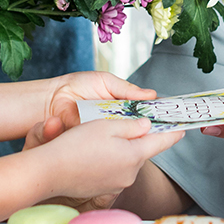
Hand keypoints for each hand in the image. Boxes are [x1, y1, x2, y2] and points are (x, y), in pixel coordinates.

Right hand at [28, 117, 184, 204]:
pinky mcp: (104, 190)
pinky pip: (114, 170)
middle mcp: (130, 173)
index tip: (182, 128)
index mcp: (134, 155)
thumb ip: (132, 126)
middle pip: (142, 151)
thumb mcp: (106, 126)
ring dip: (122, 149)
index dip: (173, 133)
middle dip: (139, 138)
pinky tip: (95, 153)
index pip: (162, 143)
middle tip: (133, 124)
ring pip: (127, 161)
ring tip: (105, 138)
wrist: (51, 173)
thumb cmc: (77, 145)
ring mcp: (117, 184)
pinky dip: (110, 160)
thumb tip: (147, 127)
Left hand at [39, 70, 154, 140]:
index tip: (170, 115)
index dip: (156, 115)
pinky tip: (123, 136)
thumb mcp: (106, 82)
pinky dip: (115, 140)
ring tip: (148, 131)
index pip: (143, 112)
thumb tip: (151, 95)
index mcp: (121, 106)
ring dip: (135, 135)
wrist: (52, 98)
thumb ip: (127, 89)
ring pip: (125, 137)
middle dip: (150, 128)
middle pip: (138, 128)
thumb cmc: (77, 85)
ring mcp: (105, 133)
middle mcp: (115, 122)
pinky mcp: (95, 141)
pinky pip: (108, 142)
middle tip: (165, 126)